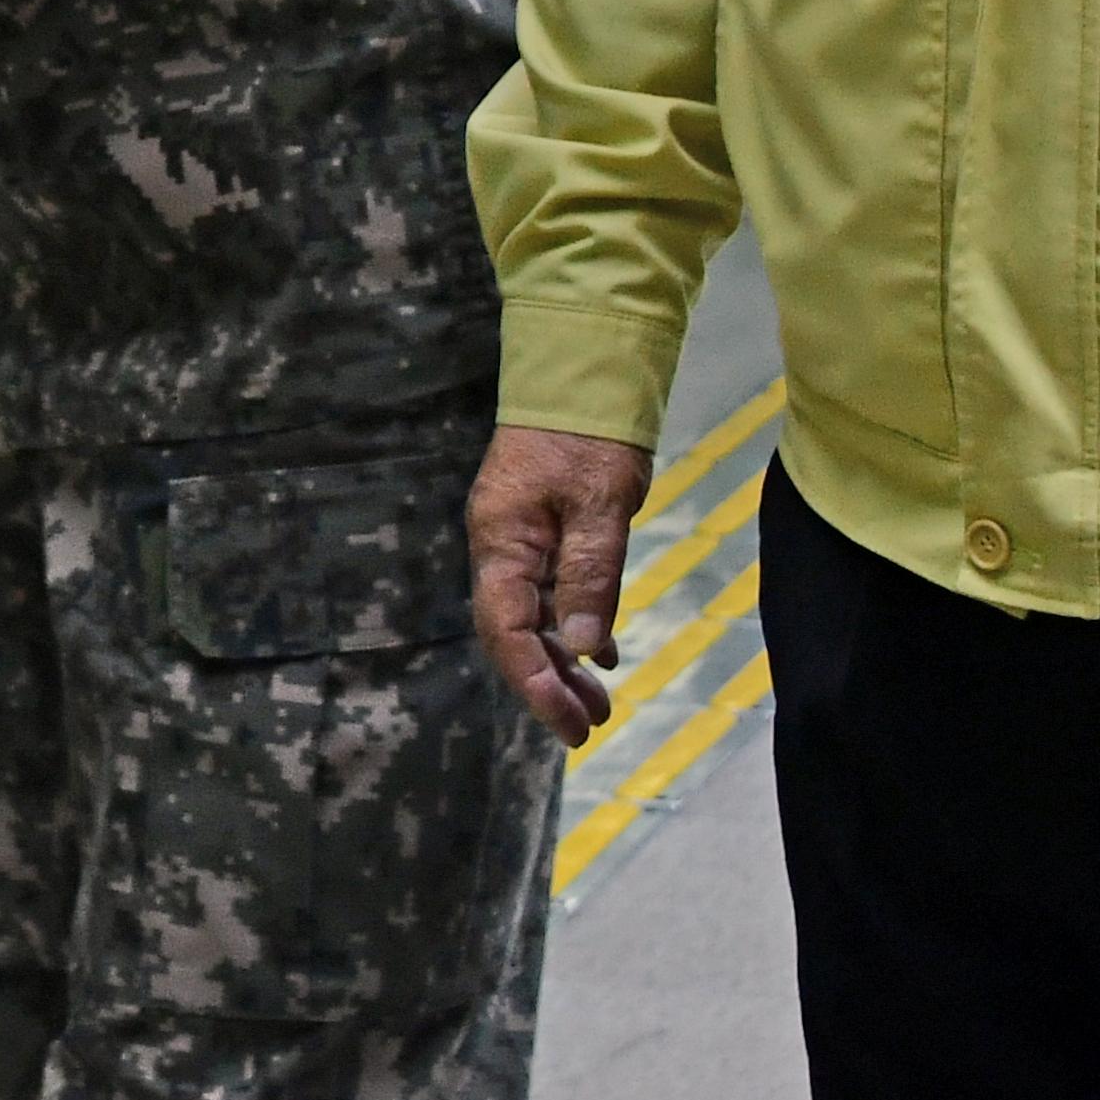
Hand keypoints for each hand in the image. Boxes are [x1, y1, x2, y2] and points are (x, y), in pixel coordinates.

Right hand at [469, 424, 655, 747]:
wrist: (582, 373)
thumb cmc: (589, 436)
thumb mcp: (600, 505)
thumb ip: (590, 577)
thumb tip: (582, 648)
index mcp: (502, 542)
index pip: (506, 630)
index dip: (535, 683)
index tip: (571, 725)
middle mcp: (500, 547)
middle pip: (513, 632)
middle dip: (547, 684)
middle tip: (590, 726)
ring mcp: (517, 539)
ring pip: (531, 617)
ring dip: (561, 663)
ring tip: (598, 704)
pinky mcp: (539, 531)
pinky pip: (548, 594)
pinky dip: (572, 628)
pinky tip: (600, 654)